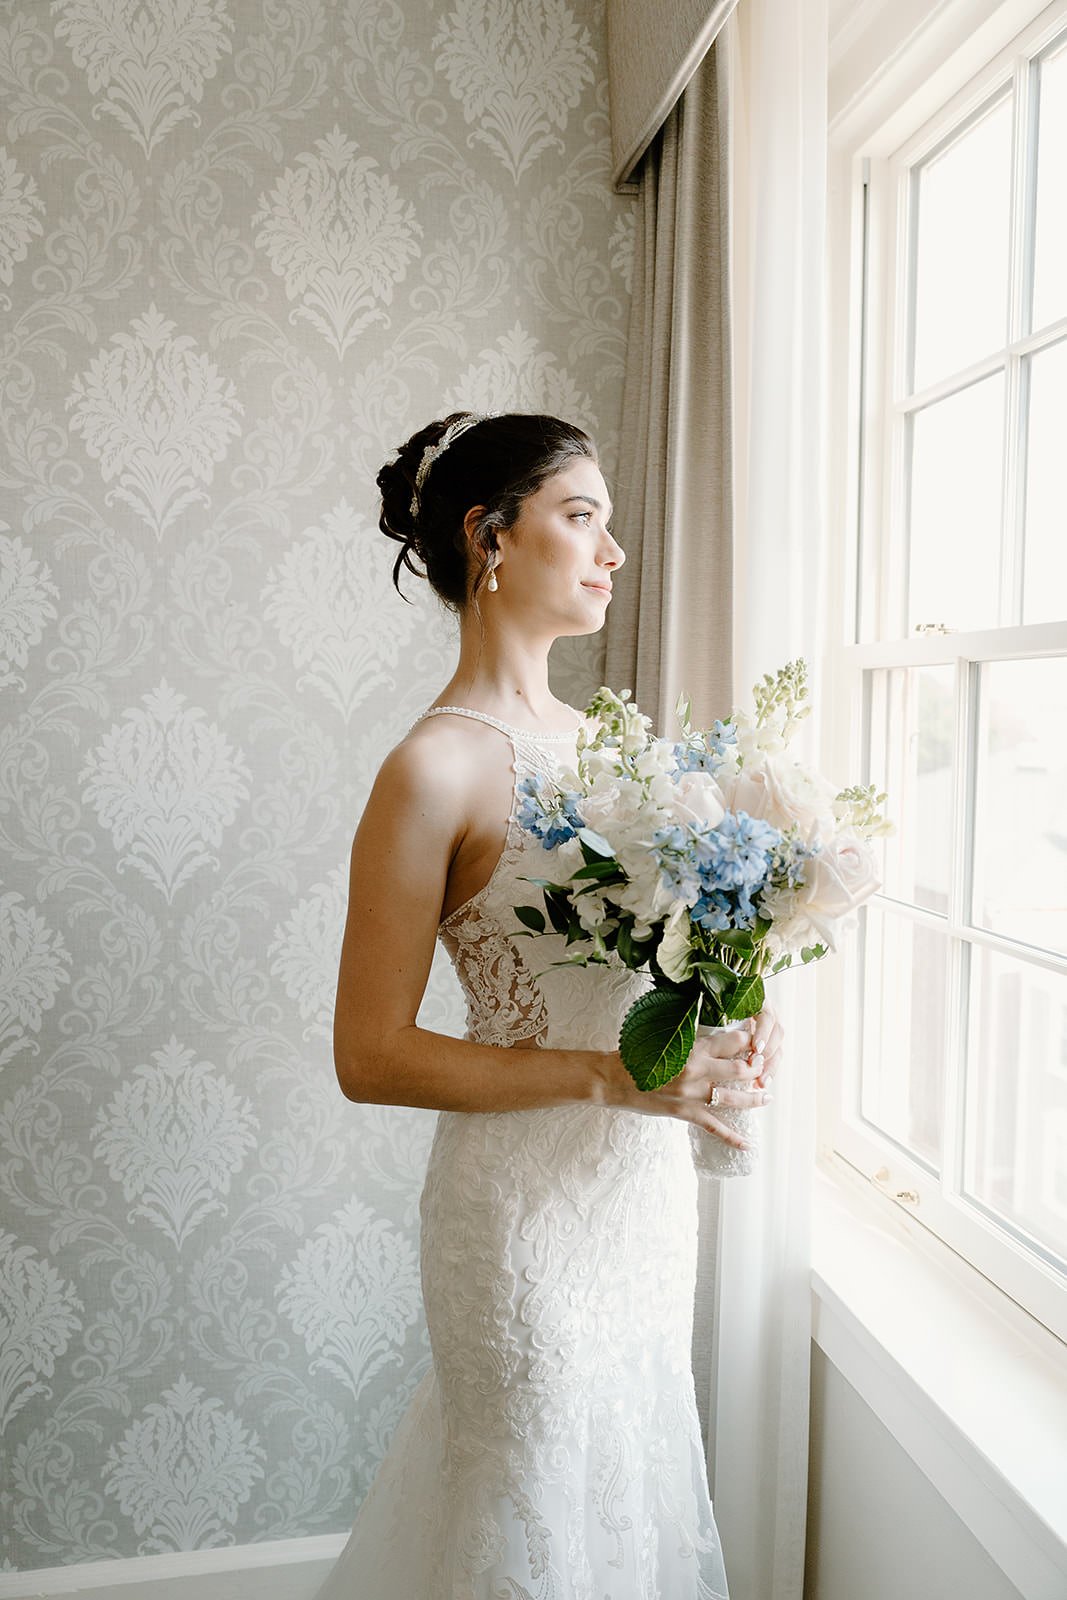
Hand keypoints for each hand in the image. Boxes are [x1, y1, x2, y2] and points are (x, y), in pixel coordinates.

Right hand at [602, 1006, 782, 1151]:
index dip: (749, 1039)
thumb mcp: (664, 1039)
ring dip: (754, 1098)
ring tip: (767, 1097)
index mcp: (691, 1048)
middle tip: (765, 1068)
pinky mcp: (684, 1112)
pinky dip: (733, 1137)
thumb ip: (689, 1039)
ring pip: (734, 1098)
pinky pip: (714, 1127)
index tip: (757, 1039)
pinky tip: (747, 1144)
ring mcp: (692, 1094)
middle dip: (757, 1068)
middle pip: (740, 1069)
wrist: (612, 1078)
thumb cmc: (634, 1055)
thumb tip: (711, 1036)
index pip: (732, 1041)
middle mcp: (696, 1070)